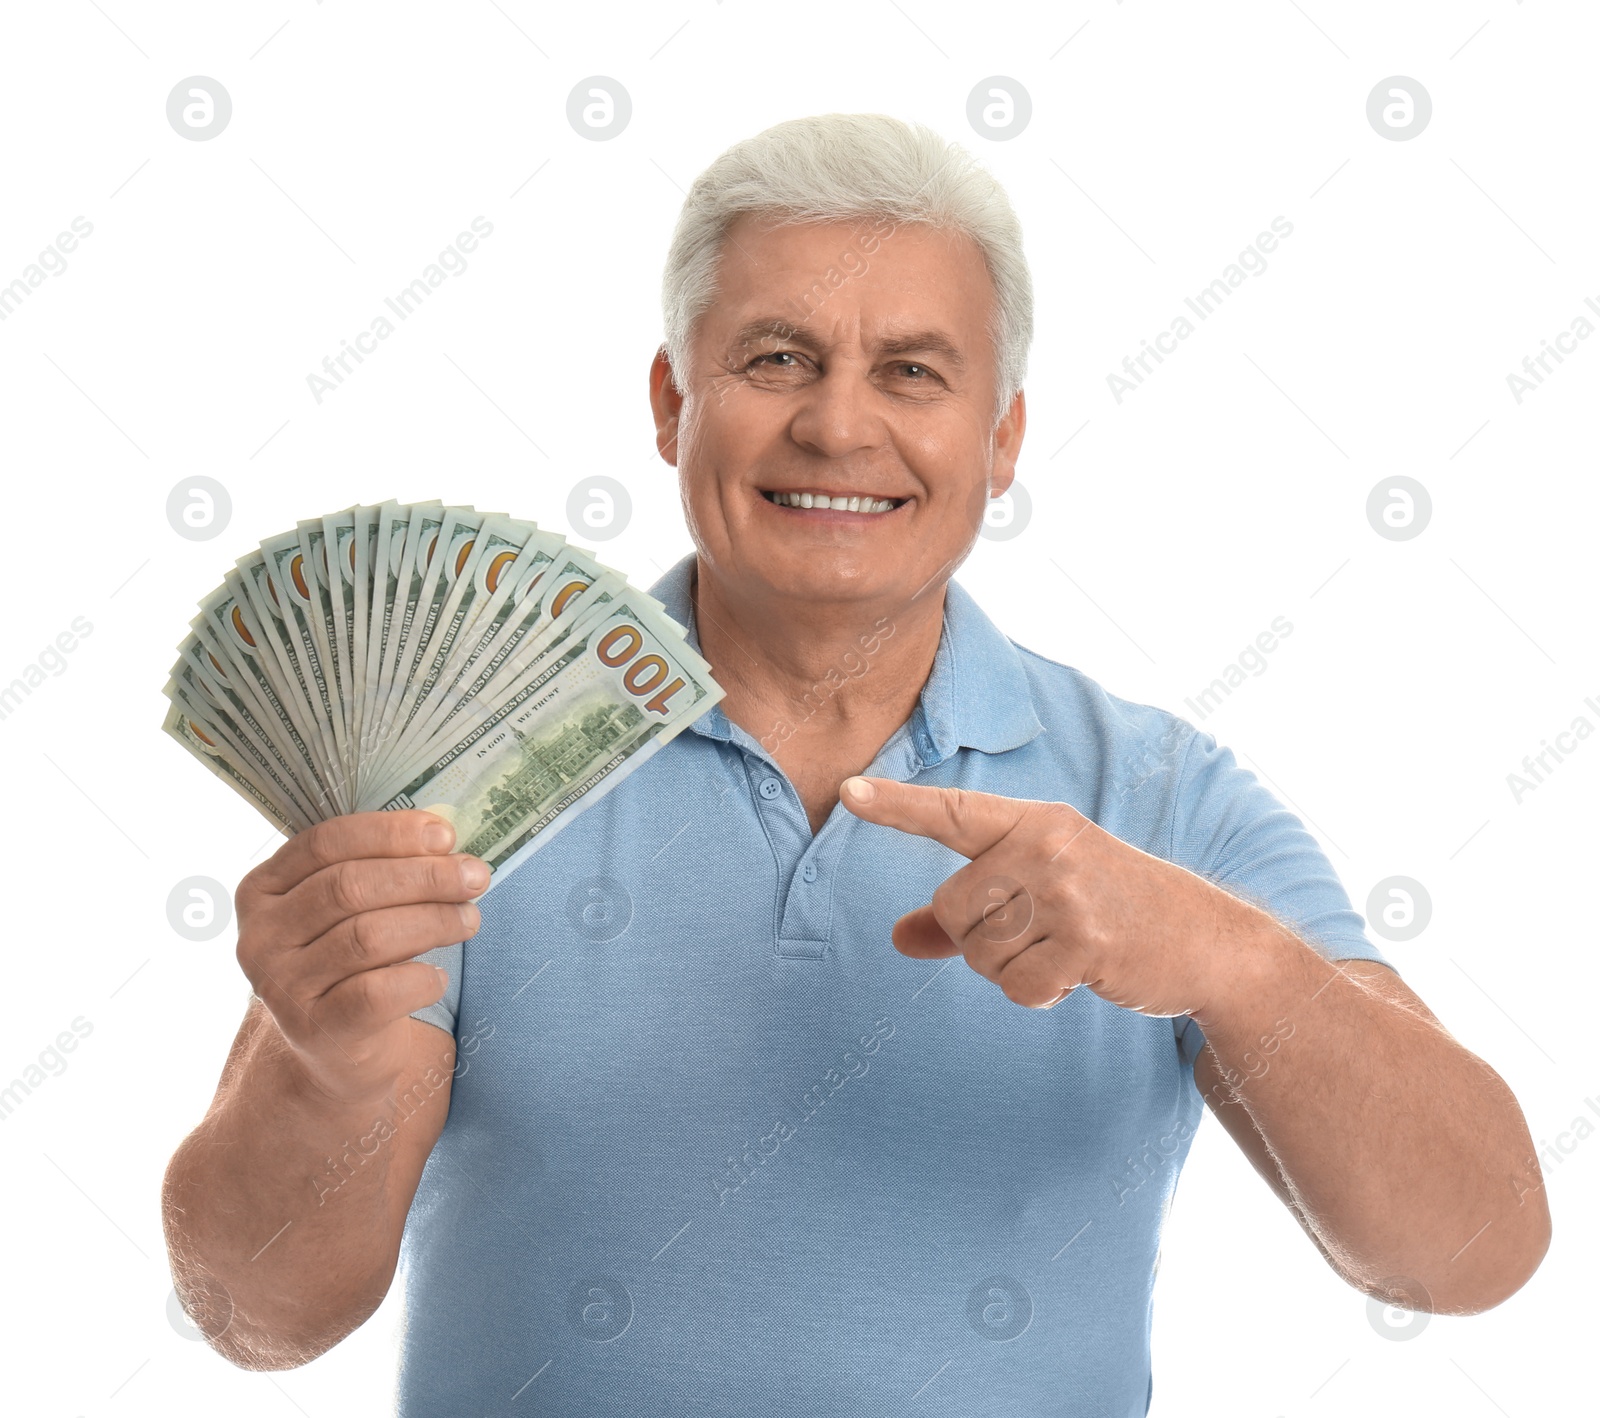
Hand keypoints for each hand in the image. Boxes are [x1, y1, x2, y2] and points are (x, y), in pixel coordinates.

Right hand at [235, 811, 485, 1104]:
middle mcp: (260, 936)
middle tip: (475, 877)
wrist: (335, 1053)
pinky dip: (421, 979)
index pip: (325, 843)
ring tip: (469, 920)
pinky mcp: (315, 1029)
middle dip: (424, 876)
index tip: (445, 835)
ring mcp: (282, 986)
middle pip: (349, 886)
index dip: (390, 832)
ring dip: (433, 921)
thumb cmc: (352, 965)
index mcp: (262, 890)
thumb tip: (445, 840)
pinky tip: (437, 978)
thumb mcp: (351, 910)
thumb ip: (381, 869)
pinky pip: (379, 992)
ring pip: (367, 936)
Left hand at [838, 776, 1246, 1017]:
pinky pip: (1017, 988)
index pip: (952, 812)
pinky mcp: (1088, 942)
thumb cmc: (1111, 910)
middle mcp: (1047, 847)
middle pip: (951, 908)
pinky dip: (1037, 996)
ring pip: (980, 953)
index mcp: (1034, 823)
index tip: (847, 791)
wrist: (1207, 942)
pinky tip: (1077, 975)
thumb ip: (965, 915)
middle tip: (1039, 933)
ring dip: (1011, 970)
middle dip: (979, 938)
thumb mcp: (1044, 892)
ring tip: (1063, 950)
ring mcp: (1070, 893)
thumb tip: (898, 939)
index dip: (896, 806)